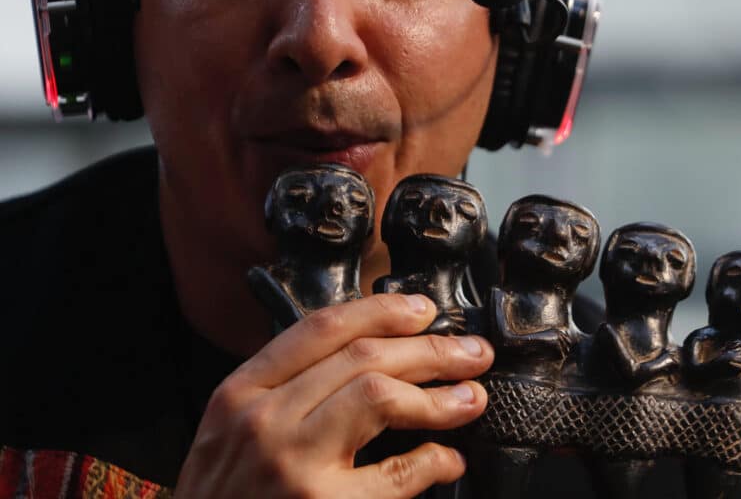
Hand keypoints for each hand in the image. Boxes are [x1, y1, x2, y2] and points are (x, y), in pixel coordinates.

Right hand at [174, 294, 493, 498]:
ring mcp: (292, 465)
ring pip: (380, 396)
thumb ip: (281, 393)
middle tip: (471, 354)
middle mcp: (264, 420)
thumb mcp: (228, 436)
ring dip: (439, 395)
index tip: (423, 311)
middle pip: (363, 357)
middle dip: (431, 350)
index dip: (382, 311)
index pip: (321, 329)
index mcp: (240, 393)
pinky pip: (395, 471)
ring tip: (471, 398)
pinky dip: (432, 461)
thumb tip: (366, 360)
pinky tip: (446, 460)